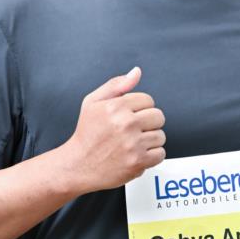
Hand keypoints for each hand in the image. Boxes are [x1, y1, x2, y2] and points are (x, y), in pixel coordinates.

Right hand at [64, 66, 165, 193]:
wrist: (78, 165)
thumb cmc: (86, 133)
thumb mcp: (92, 102)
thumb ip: (116, 85)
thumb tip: (137, 72)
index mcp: (115, 107)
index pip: (148, 100)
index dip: (140, 108)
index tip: (129, 117)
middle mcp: (125, 124)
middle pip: (158, 117)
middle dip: (148, 123)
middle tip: (133, 131)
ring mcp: (133, 144)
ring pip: (161, 136)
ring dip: (150, 140)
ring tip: (134, 144)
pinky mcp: (138, 162)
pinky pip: (160, 154)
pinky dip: (152, 156)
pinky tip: (137, 155)